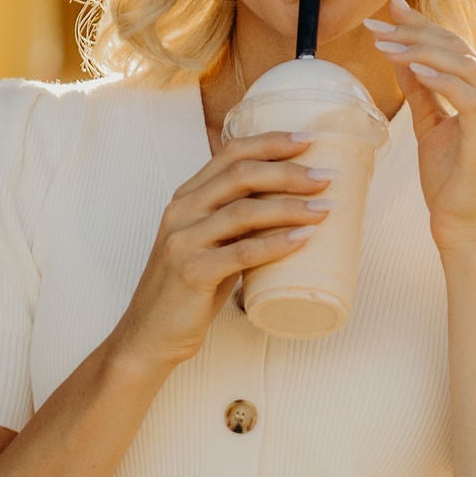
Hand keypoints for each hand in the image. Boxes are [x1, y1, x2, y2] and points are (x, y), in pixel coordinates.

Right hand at [110, 135, 329, 374]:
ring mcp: (183, 241)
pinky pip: (241, 252)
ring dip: (291, 206)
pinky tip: (305, 239)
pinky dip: (277, 243)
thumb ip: (237, 226)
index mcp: (186, 198)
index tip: (309, 140)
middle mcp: (181, 212)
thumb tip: (293, 208)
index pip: (229, 154)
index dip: (270, 143)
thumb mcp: (210, 247)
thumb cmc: (188, 292)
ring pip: (244, 211)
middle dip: (289, 172)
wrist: (149, 335)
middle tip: (326, 177)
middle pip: (241, 175)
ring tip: (325, 208)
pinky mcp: (191, 272)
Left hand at [369, 0, 475, 253]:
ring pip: (461, 64)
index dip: (420, 22)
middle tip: (374, 24)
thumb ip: (421, 91)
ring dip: (419, 50)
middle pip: (457, 47)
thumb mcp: (430, 128)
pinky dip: (440, 78)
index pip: (454, 45)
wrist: (464, 231)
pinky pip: (467, 96)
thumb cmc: (450, 184)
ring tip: (383, 43)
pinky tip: (412, 68)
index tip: (387, 4)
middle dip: (413, 31)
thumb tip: (401, 56)